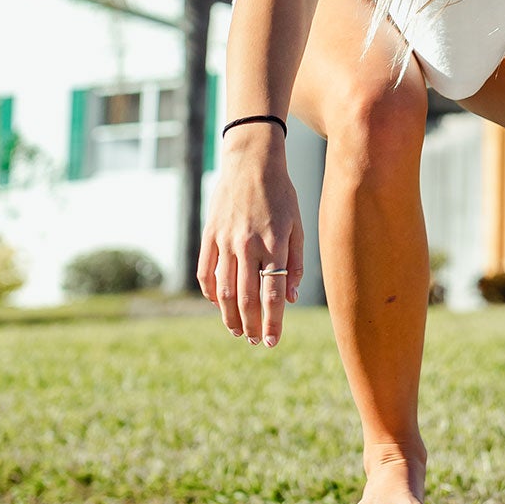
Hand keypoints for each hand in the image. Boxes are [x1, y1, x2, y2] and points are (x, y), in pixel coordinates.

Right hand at [196, 142, 303, 346]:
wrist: (251, 162)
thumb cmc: (282, 195)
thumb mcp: (298, 225)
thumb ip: (296, 263)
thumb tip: (291, 298)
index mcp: (275, 243)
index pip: (273, 293)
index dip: (273, 321)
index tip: (273, 341)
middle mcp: (248, 244)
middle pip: (246, 297)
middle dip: (251, 325)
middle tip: (256, 341)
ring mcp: (225, 240)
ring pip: (223, 289)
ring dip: (229, 315)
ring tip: (238, 330)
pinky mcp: (210, 234)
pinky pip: (206, 271)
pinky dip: (211, 292)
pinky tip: (219, 304)